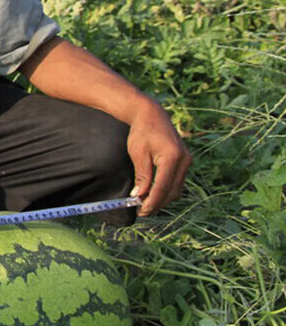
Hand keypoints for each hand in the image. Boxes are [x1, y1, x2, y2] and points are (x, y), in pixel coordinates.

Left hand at [126, 99, 190, 215]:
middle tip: (142, 211)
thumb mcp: (138, 153)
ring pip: (177, 189)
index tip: (142, 211)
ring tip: (145, 203)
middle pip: (172, 191)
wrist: (152, 115)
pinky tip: (154, 193)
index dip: (153, 201)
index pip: (163, 186)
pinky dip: (167, 190)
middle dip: (158, 203)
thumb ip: (142, 175)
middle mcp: (184, 160)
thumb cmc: (142, 132)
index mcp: (172, 157)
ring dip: (163, 198)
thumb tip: (140, 196)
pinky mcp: (185, 161)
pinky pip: (178, 182)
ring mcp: (187, 161)